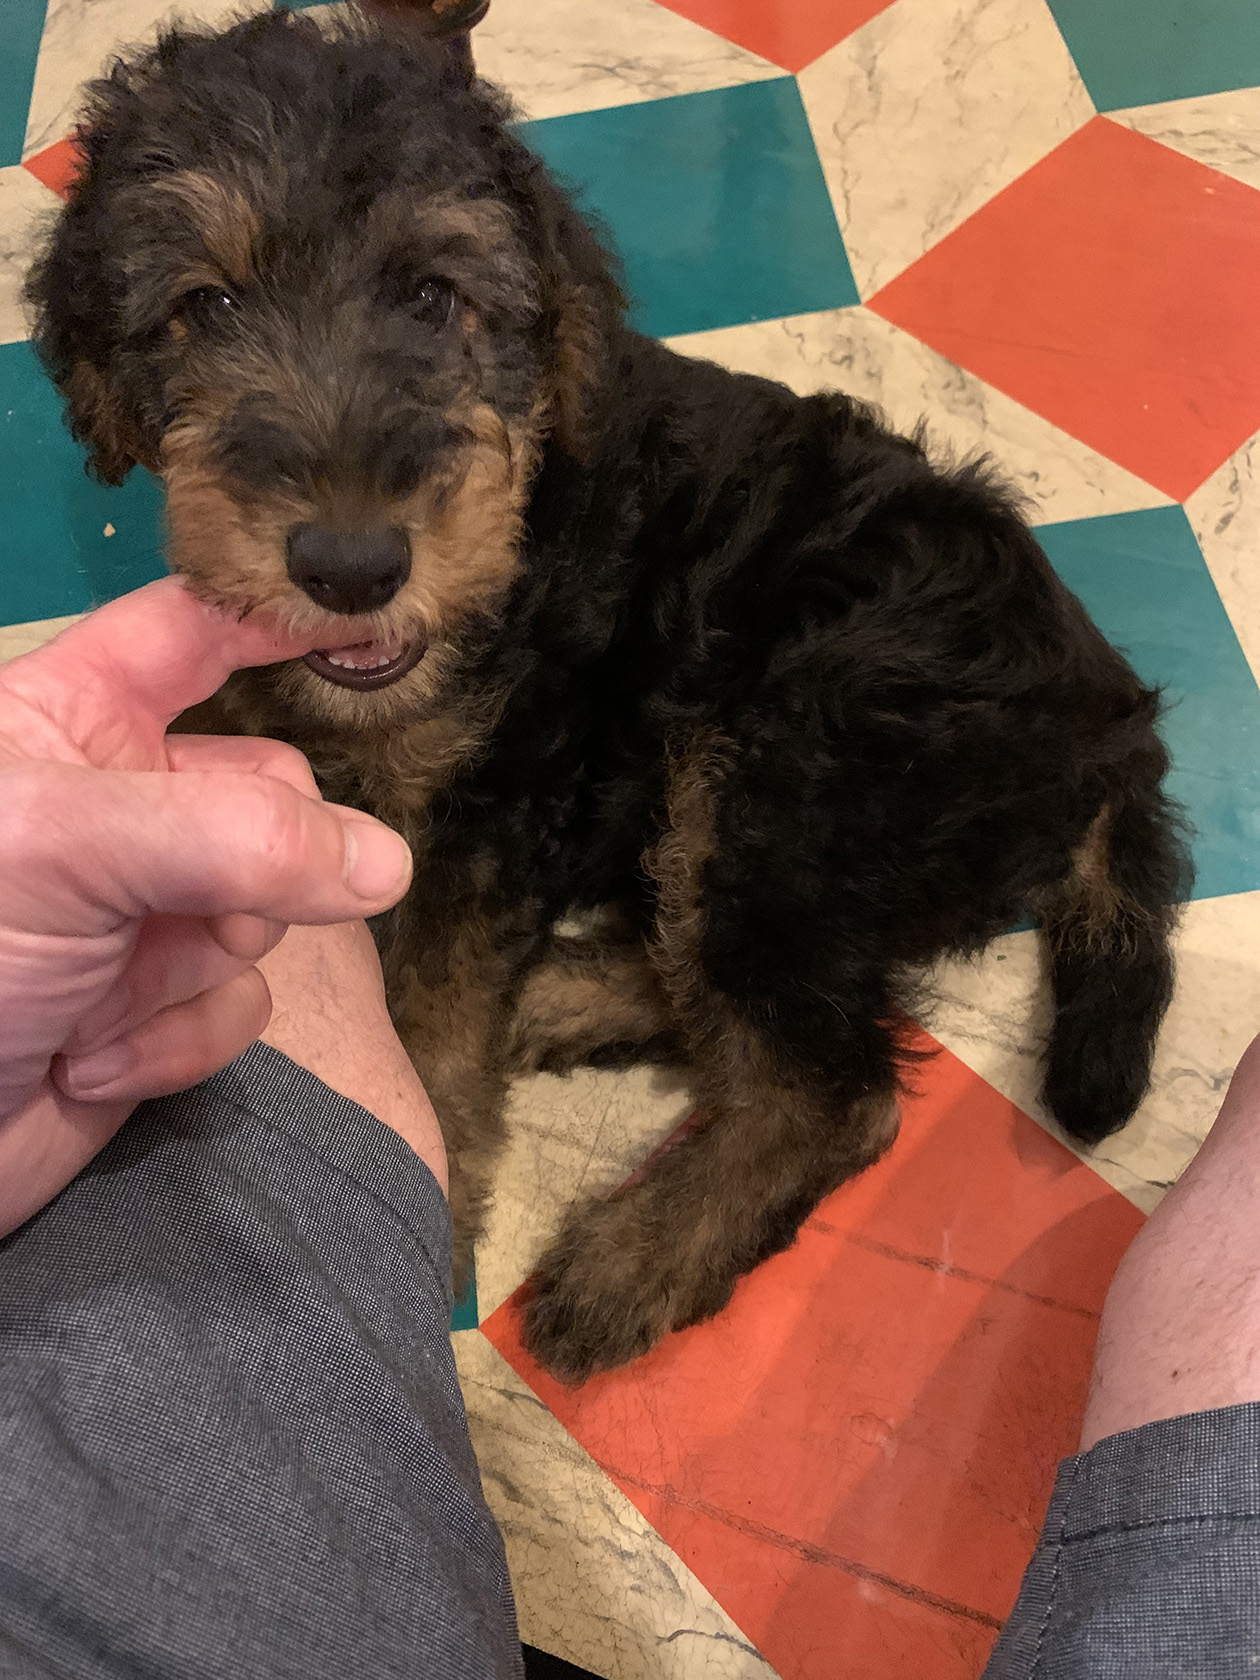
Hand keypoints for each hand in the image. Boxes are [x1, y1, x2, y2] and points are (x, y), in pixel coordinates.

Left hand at [0, 578, 412, 1235]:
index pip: (195, 631)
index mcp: (71, 718)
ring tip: (104, 997)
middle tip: (208, 905)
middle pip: (270, 787)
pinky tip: (92, 1063)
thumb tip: (387, 863)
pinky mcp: (161, 1005)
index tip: (378, 628)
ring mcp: (146, 907)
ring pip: (270, 902)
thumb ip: (236, 837)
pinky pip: (240, 1001)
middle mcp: (119, 803)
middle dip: (253, 860)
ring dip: (196, 966)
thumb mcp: (69, 850)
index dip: (279, 618)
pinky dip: (178, 1040)